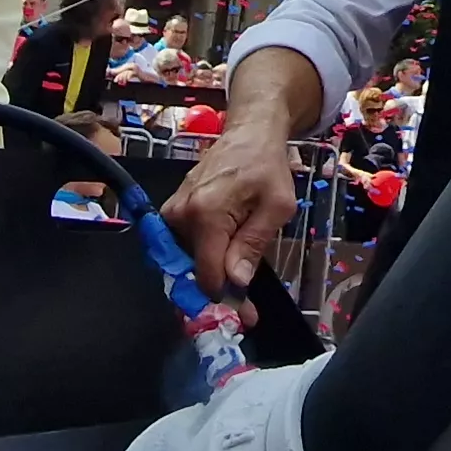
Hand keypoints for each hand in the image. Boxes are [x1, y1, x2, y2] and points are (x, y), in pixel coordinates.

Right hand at [161, 123, 299, 324]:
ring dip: (209, 281)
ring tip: (238, 291)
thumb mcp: (277, 206)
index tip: (246, 316)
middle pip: (191, 272)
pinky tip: (223, 269)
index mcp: (206, 214)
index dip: (225, 300)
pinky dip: (201, 263)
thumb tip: (235, 280)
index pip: (207, 274)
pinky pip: (183, 248)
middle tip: (244, 311)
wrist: (248, 133)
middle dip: (215, 297)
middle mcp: (180, 215)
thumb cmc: (267, 167)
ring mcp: (172, 213)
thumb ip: (253, 244)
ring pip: (185, 263)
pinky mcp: (173, 212)